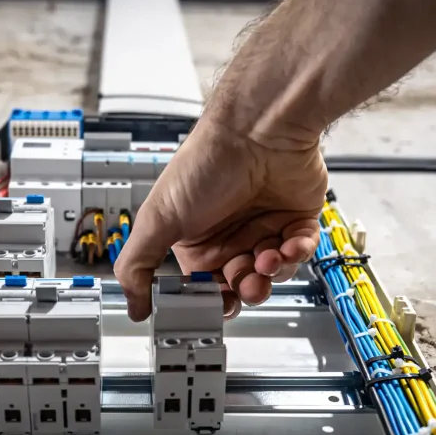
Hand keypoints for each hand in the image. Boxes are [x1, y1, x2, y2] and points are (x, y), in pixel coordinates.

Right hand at [114, 116, 327, 320]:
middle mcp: (230, 235)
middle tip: (248, 284)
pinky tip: (289, 245)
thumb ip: (138, 265)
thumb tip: (133, 306)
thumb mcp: (157, 218)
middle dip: (247, 289)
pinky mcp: (296, 219)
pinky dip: (298, 253)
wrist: (257, 128)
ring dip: (273, 271)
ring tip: (267, 257)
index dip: (214, 299)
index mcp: (196, 241)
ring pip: (274, 273)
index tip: (219, 303)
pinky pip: (302, 251)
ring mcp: (265, 227)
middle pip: (243, 285)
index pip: (206, 287)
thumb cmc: (207, 162)